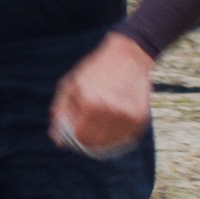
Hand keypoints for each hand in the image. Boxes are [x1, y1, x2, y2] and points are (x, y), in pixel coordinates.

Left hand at [49, 32, 154, 157]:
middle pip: (95, 143)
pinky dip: (120, 134)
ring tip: (105, 118)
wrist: (129, 55)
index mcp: (90, 104)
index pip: (79, 136)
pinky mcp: (141, 117)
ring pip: (112, 143)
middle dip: (89, 139)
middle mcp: (110, 112)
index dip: (75, 135)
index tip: (77, 130)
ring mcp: (127, 116)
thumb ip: (61, 112)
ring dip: (105, 137)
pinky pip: (127, 138)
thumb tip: (58, 141)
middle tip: (91, 127)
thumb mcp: (71, 84)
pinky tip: (117, 119)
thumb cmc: (95, 70)